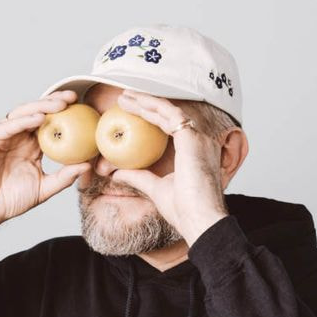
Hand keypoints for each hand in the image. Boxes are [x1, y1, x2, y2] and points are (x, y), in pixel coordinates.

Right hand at [0, 90, 91, 254]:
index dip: (64, 114)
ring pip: (22, 114)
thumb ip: (64, 177)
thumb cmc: (9, 202)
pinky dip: (23, 121)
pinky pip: (7, 126)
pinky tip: (39, 118)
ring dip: (41, 106)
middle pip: (36, 112)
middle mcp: (16, 138)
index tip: (83, 109)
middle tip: (73, 97)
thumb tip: (87, 166)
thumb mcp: (43, 189)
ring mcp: (1, 136)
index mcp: (29, 147)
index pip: (48, 124)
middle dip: (54, 102)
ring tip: (59, 104)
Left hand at [111, 89, 228, 244]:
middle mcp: (199, 140)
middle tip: (124, 98)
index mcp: (195, 150)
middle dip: (146, 103)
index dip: (150, 115)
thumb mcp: (155, 189)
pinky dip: (152, 106)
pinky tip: (135, 103)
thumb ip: (139, 177)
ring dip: (146, 101)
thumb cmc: (184, 209)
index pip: (170, 125)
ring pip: (169, 110)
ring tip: (125, 97)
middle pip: (169, 113)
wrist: (200, 219)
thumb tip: (117, 173)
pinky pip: (169, 115)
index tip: (130, 111)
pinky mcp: (192, 138)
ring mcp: (198, 137)